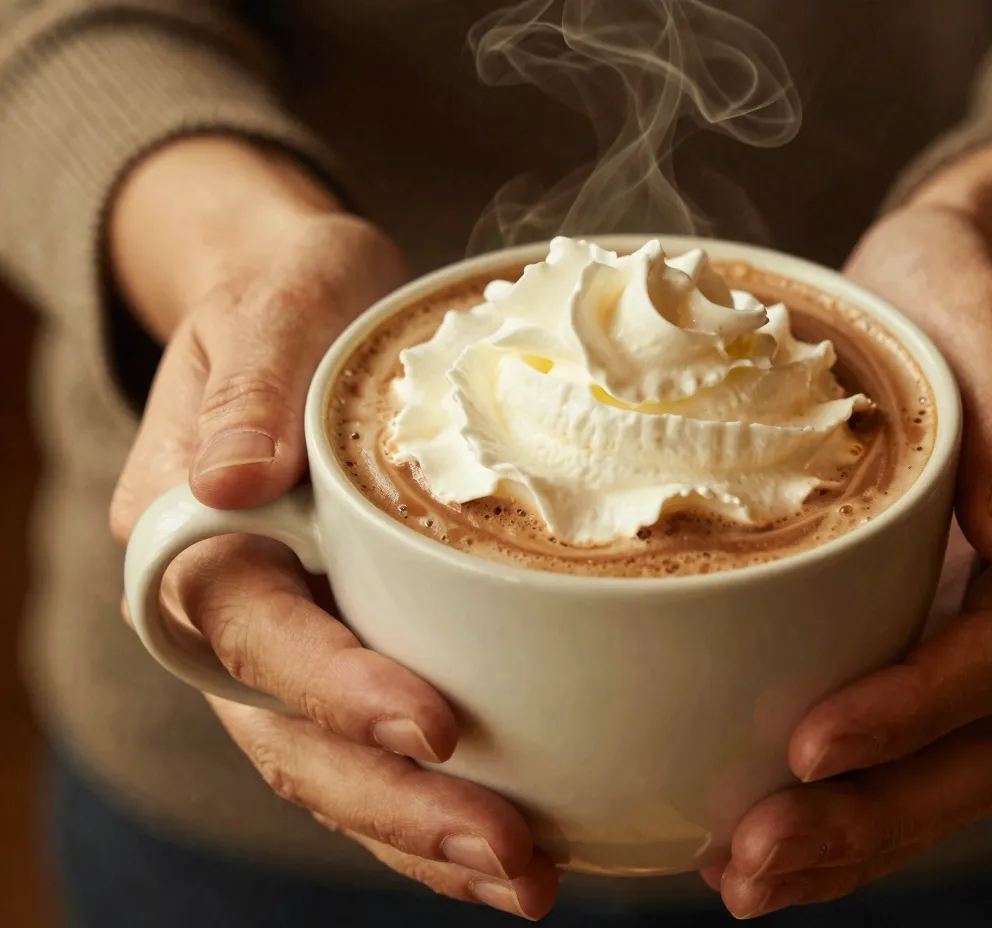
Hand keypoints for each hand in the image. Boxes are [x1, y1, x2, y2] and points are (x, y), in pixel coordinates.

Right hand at [108, 138, 557, 919]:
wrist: (303, 310)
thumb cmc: (287, 298)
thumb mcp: (271, 306)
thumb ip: (247, 389)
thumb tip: (228, 482)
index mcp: (194, 539)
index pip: (256, 633)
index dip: (337, 688)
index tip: (436, 725)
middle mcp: (234, 616)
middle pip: (296, 740)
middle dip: (399, 806)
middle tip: (508, 854)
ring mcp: (294, 647)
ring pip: (340, 771)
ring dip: (429, 835)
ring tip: (529, 880)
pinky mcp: (356, 651)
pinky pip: (386, 749)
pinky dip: (444, 802)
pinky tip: (519, 841)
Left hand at [708, 137, 991, 916]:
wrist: (961, 291)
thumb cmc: (960, 291)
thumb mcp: (985, 306)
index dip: (915, 708)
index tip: (809, 747)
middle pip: (981, 747)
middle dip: (870, 816)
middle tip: (752, 865)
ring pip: (948, 773)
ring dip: (852, 841)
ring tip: (743, 881)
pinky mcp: (945, 645)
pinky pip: (915, 750)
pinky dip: (850, 808)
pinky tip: (765, 843)